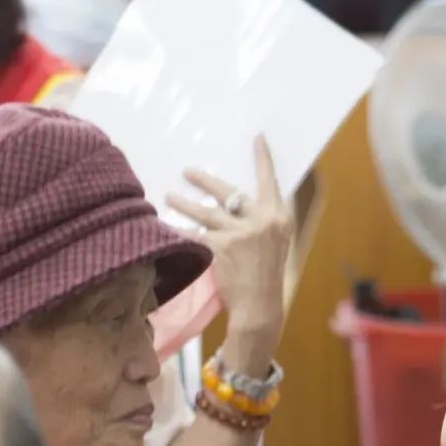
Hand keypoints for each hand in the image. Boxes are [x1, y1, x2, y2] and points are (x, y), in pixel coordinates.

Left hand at [167, 137, 291, 361]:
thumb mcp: (274, 244)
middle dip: (206, 181)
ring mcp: (240, 234)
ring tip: (169, 198)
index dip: (263, 160)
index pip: (270, 182)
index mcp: (278, 218)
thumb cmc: (266, 276)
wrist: (260, 306)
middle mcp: (261, 222)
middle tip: (188, 172)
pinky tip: (166, 227)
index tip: (257, 139)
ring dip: (185, 205)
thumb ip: (261, 221)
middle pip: (229, 193)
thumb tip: (236, 203)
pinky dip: (181, 232)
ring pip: (206, 213)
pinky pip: (195, 235)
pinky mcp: (221, 248)